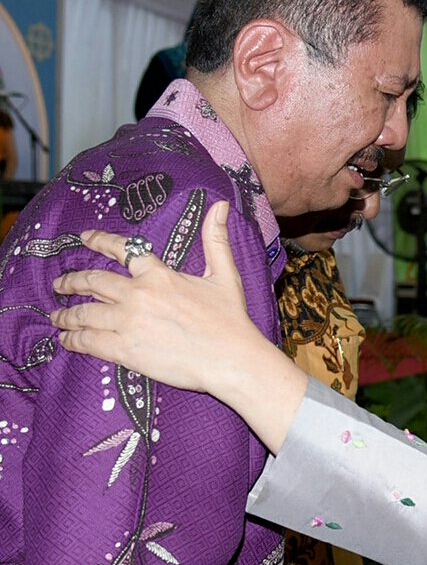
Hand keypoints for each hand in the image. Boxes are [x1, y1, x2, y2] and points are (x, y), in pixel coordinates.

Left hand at [51, 201, 258, 392]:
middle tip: (60, 284)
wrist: (231, 359)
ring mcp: (127, 323)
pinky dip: (73, 340)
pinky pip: (88, 341)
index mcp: (158, 275)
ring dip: (66, 315)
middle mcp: (137, 295)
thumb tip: (219, 205)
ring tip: (57, 317)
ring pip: (84, 313)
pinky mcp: (124, 350)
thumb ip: (216, 240)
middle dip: (71, 282)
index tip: (84, 238)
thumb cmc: (231, 320)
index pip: (121, 250)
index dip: (99, 241)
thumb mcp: (225, 275)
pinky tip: (66, 340)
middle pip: (92, 282)